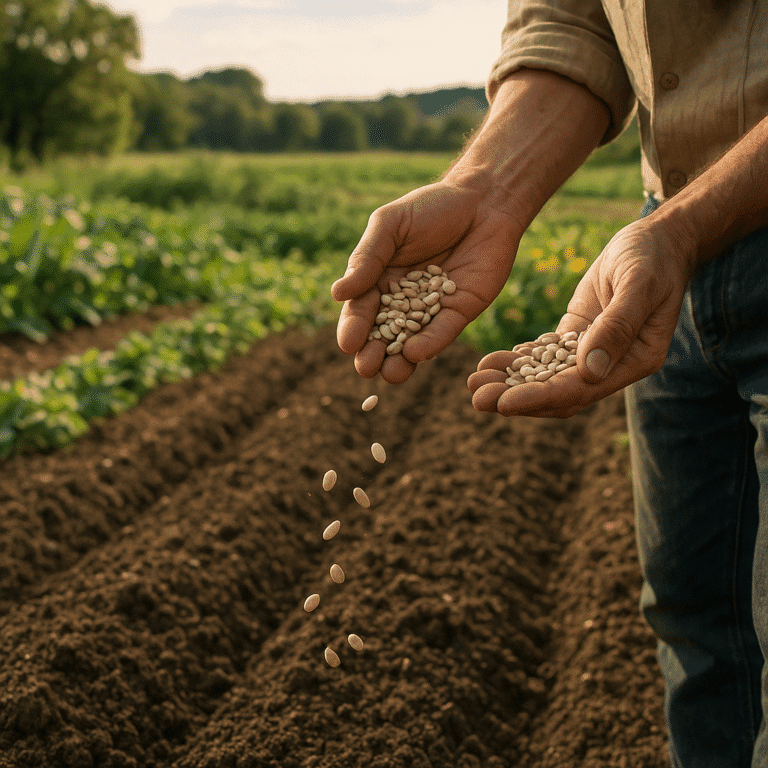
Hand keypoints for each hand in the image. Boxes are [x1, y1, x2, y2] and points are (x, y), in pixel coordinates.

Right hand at [331, 180, 522, 383]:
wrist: (483, 200)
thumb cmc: (431, 207)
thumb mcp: (390, 225)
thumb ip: (367, 258)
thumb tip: (337, 293)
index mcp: (378, 280)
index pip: (361, 310)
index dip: (354, 328)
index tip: (348, 344)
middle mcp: (402, 300)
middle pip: (384, 333)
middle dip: (373, 352)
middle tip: (366, 368)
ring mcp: (431, 309)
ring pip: (411, 341)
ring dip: (400, 360)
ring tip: (390, 373)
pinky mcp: (460, 311)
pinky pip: (442, 331)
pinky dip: (430, 343)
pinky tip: (418, 353)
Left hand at [467, 217, 694, 416]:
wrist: (659, 241)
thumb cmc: (655, 258)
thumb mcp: (639, 285)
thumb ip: (617, 326)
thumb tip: (590, 370)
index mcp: (635, 360)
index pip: (580, 390)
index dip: (540, 398)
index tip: (504, 403)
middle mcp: (612, 365)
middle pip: (557, 393)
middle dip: (515, 397)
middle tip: (477, 398)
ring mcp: (592, 352)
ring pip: (545, 378)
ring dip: (509, 383)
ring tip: (473, 383)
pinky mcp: (576, 334)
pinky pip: (543, 355)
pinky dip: (516, 361)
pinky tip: (489, 362)